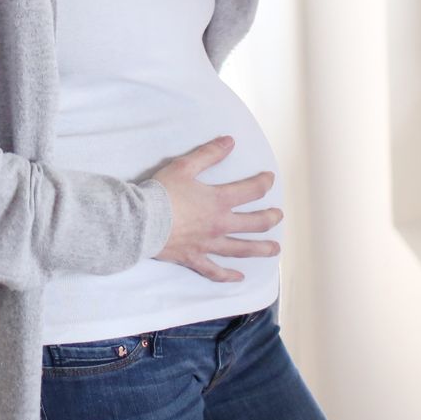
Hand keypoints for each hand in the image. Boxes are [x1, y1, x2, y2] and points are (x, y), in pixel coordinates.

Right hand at [149, 136, 281, 281]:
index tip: (270, 179)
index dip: (264, 183)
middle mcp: (220, 224)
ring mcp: (209, 244)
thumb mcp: (184, 166)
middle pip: (254, 223)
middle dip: (270, 218)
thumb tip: (230, 141)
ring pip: (242, 249)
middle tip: (278, 215)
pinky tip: (239, 278)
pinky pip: (215, 271)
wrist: (142, 221)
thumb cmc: (162, 192)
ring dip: (261, 249)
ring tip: (275, 249)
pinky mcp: (195, 258)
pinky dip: (228, 276)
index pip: (251, 191)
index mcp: (219, 201)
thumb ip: (209, 154)